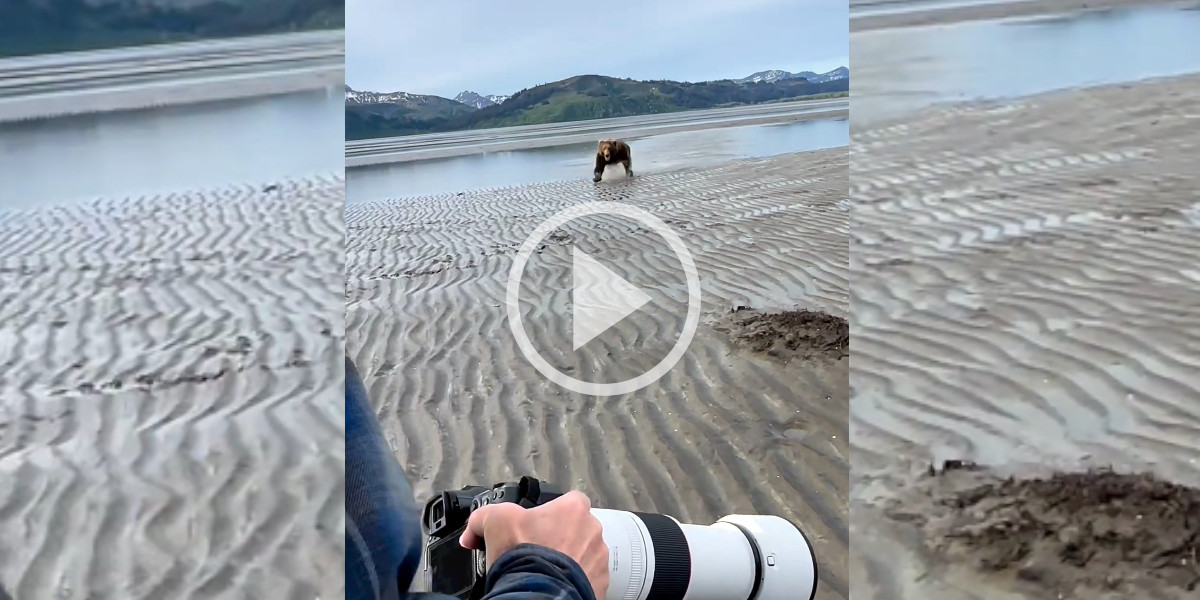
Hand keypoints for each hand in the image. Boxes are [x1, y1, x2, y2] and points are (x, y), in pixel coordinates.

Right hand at [459, 491, 609, 598]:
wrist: (539, 595)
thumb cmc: (524, 555)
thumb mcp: (494, 522)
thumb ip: (483, 516)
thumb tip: (473, 531)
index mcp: (574, 509)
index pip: (567, 502)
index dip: (549, 514)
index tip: (535, 527)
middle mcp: (592, 530)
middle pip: (576, 529)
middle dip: (559, 538)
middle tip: (537, 551)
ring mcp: (599, 559)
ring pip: (584, 554)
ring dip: (569, 560)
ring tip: (546, 570)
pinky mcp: (600, 583)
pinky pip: (588, 577)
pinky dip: (574, 580)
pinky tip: (556, 584)